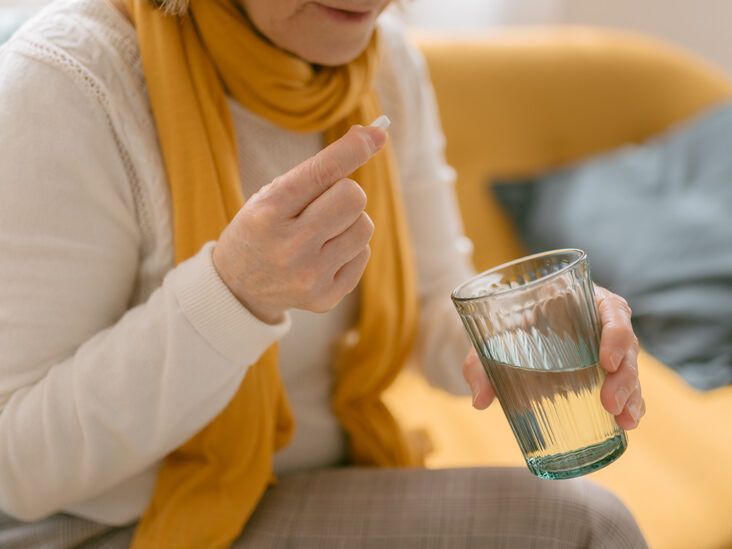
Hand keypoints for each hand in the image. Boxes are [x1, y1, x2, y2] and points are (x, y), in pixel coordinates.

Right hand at [213, 124, 385, 323]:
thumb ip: (317, 169)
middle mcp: (289, 248)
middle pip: (353, 198)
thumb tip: (373, 136)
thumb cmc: (262, 228)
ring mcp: (309, 276)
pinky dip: (349, 249)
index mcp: (267, 214)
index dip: (352, 150)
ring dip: (349, 222)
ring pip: (365, 226)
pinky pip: (364, 254)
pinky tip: (323, 256)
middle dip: (345, 193)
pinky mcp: (326, 297)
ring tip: (322, 233)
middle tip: (323, 204)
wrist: (238, 288)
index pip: (321, 173)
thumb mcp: (271, 195)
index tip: (377, 133)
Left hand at [461, 285, 645, 429]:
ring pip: (630, 368)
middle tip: (609, 403)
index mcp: (579, 299)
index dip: (615, 334)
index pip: (611, 309)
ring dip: (632, 395)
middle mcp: (597, 322)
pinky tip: (626, 423)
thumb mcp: (488, 337)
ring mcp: (603, 348)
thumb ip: (479, 363)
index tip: (606, 361)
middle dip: (624, 376)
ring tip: (625, 421)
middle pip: (626, 344)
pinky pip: (625, 385)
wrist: (499, 334)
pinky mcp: (602, 371)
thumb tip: (479, 400)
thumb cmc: (500, 326)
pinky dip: (629, 404)